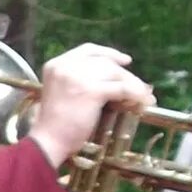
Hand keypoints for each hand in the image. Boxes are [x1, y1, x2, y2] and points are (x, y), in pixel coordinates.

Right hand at [24, 45, 151, 172]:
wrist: (48, 142)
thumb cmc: (55, 124)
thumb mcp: (62, 92)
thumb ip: (78, 80)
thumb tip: (113, 78)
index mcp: (56, 64)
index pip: (88, 50)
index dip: (109, 53)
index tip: (125, 61)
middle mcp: (66, 66)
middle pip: (104, 62)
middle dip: (125, 73)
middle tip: (139, 85)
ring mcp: (78, 77)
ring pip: (115, 73)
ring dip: (133, 84)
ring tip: (144, 96)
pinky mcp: (91, 91)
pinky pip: (122, 89)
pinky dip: (136, 95)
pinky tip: (143, 102)